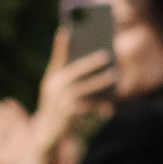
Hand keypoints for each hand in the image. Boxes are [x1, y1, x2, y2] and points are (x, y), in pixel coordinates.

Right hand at [30, 30, 114, 162]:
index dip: (62, 45)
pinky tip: (111, 105)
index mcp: (51, 78)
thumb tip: (93, 60)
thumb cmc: (57, 105)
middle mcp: (53, 88)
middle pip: (74, 72)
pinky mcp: (67, 116)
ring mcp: (59, 102)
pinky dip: (100, 105)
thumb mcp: (58, 89)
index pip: (58, 58)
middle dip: (90, 63)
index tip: (67, 30)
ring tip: (116, 75)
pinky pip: (87, 108)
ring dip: (101, 82)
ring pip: (84, 89)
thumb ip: (70, 74)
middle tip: (107, 55)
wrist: (46, 133)